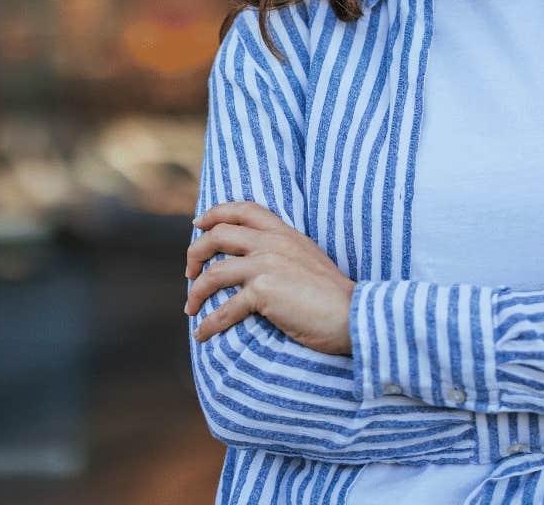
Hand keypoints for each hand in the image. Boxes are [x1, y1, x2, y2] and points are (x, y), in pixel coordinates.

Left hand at [184, 201, 354, 355]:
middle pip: (218, 236)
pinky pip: (224, 308)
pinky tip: (203, 334)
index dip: (215, 213)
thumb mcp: (308, 259)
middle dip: (195, 253)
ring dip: (196, 292)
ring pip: (214, 272)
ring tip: (190, 308)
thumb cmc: (334, 296)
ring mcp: (266, 265)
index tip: (198, 224)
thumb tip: (259, 265)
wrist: (354, 315)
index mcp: (285, 233)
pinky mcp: (263, 292)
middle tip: (189, 272)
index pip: (244, 209)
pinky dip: (209, 323)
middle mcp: (273, 243)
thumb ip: (284, 253)